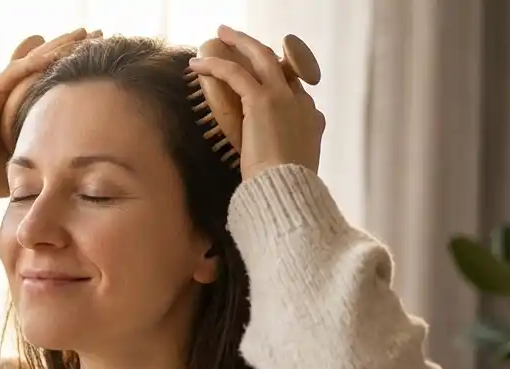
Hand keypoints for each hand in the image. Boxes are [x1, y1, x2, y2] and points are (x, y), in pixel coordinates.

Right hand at [0, 28, 93, 209]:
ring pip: (31, 61)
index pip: (46, 75)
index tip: (97, 52)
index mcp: (17, 106)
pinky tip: (51, 53)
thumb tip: (83, 159)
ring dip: (56, 46)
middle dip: (69, 46)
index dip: (69, 62)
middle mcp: (7, 94)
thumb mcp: (31, 158)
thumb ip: (49, 150)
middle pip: (42, 61)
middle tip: (97, 32)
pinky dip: (32, 62)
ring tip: (81, 33)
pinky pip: (12, 74)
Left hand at [187, 25, 324, 179]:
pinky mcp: (262, 101)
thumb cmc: (284, 188)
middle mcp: (300, 102)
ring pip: (260, 57)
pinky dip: (216, 65)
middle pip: (278, 62)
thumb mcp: (289, 169)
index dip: (270, 75)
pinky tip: (198, 64)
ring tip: (218, 36)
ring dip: (237, 43)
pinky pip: (236, 73)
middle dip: (255, 47)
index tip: (250, 72)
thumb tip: (267, 162)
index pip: (291, 86)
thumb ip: (283, 155)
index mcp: (310, 118)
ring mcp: (283, 98)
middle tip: (234, 37)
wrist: (286, 191)